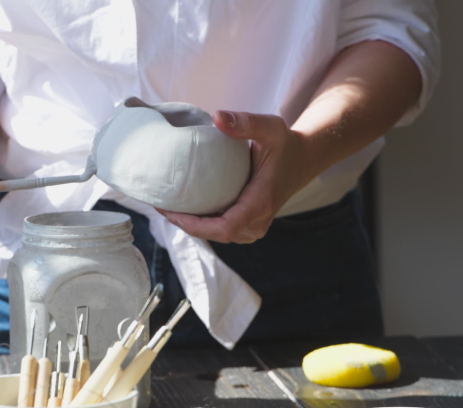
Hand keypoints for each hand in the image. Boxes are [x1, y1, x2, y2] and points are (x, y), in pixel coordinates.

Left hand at [159, 110, 309, 243]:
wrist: (302, 160)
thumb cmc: (285, 144)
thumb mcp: (270, 128)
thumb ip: (245, 122)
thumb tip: (216, 116)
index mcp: (261, 201)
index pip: (226, 227)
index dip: (196, 226)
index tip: (173, 213)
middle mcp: (259, 220)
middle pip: (217, 235)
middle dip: (186, 225)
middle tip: (160, 204)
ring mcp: (255, 226)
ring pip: (218, 235)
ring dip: (192, 226)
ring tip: (167, 206)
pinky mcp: (250, 224)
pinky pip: (222, 230)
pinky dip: (202, 224)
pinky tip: (184, 209)